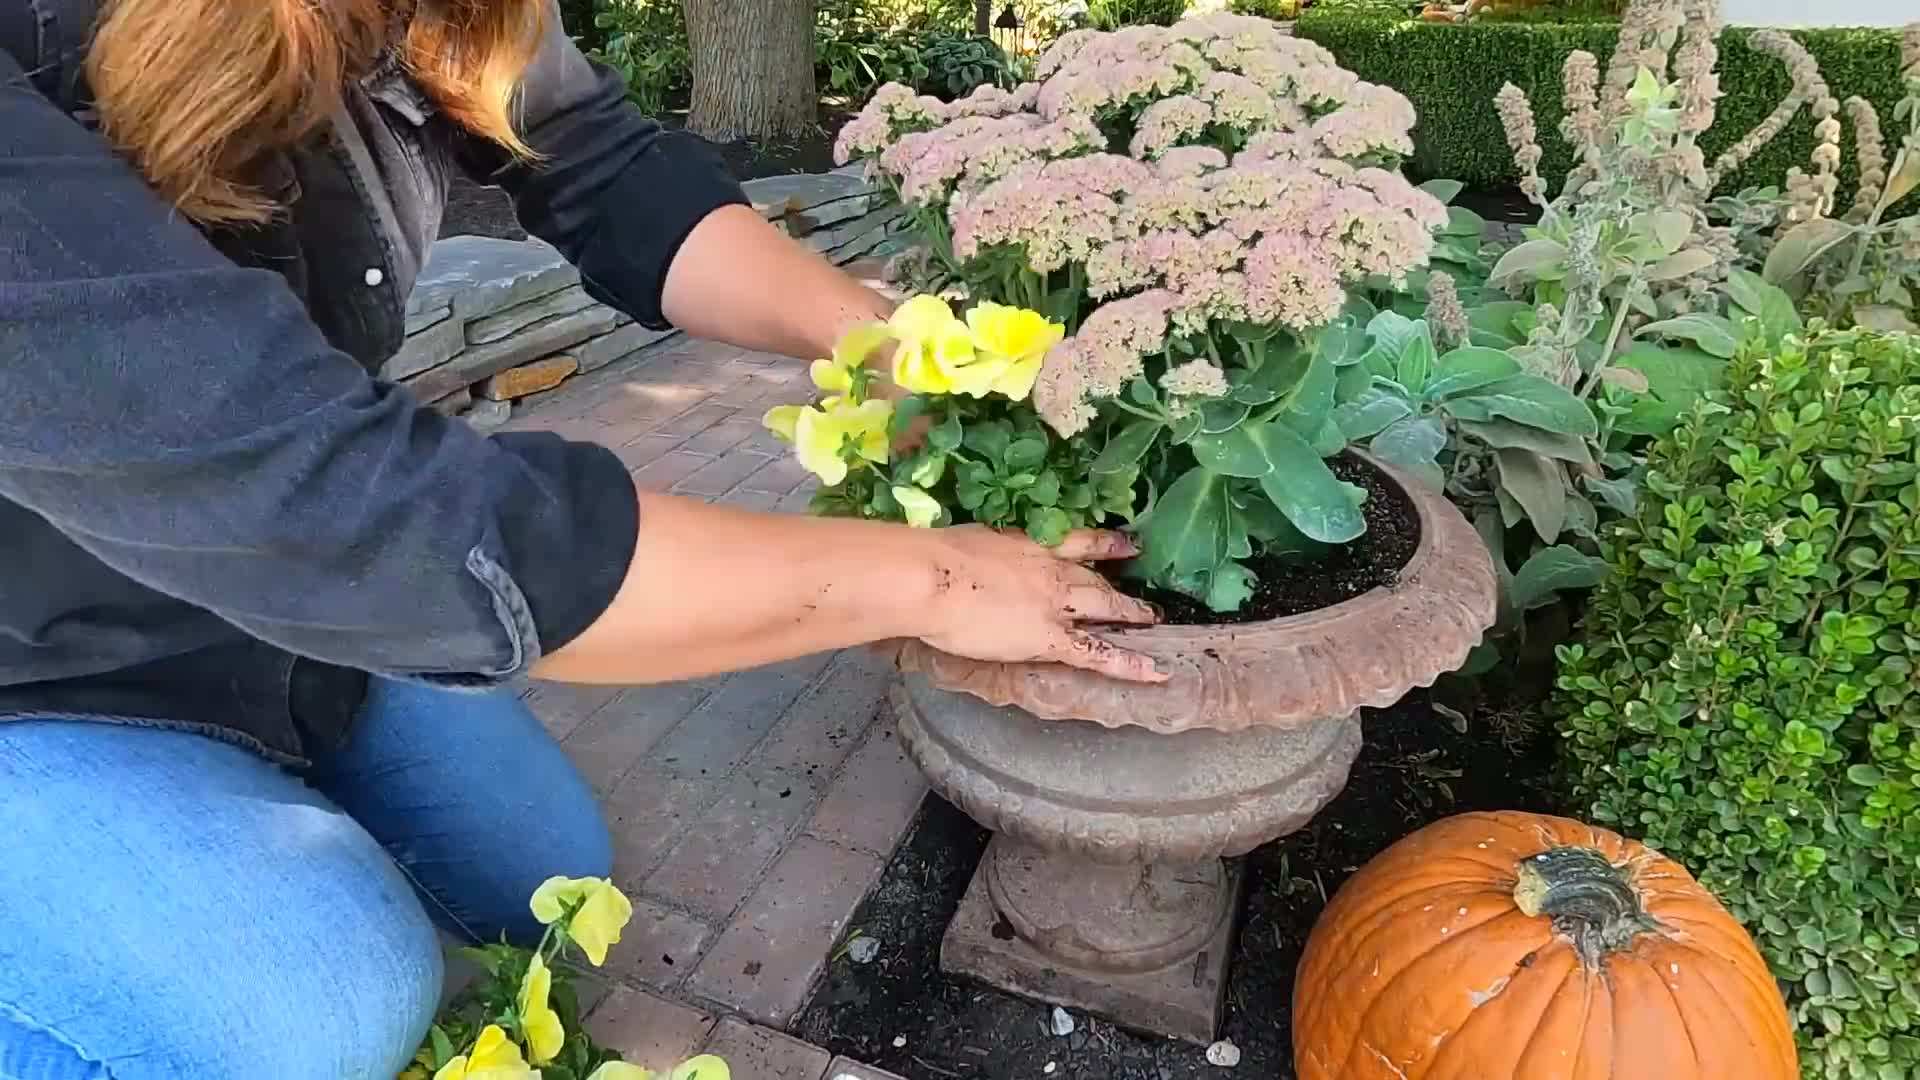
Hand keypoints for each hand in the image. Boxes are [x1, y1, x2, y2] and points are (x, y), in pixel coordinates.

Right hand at [917, 527, 1165, 682]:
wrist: (934, 577)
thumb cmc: (938, 557)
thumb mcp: (973, 540)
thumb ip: (989, 552)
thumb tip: (981, 560)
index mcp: (1033, 544)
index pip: (1080, 542)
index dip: (1107, 545)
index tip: (1128, 546)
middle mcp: (1053, 570)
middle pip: (1096, 578)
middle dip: (1120, 588)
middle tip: (1145, 598)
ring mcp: (1057, 604)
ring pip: (1105, 608)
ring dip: (1132, 614)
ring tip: (1153, 620)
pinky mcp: (1051, 638)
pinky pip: (1097, 653)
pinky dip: (1128, 663)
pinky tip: (1153, 671)